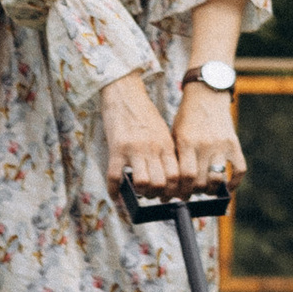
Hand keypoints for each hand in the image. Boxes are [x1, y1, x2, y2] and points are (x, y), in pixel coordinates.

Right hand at [103, 75, 177, 198]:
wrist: (125, 93)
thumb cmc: (144, 115)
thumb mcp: (162, 132)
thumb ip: (166, 152)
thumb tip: (170, 178)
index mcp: (166, 145)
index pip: (177, 175)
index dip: (176, 191)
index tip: (171, 197)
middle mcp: (153, 148)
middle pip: (162, 182)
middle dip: (158, 195)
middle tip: (154, 197)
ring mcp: (134, 149)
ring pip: (142, 183)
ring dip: (140, 193)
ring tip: (138, 192)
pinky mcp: (116, 148)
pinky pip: (115, 176)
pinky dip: (115, 191)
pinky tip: (115, 196)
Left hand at [174, 83, 245, 184]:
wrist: (207, 95)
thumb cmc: (187, 118)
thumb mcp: (175, 134)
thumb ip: (176, 157)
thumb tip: (172, 185)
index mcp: (186, 141)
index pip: (186, 175)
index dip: (182, 190)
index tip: (178, 195)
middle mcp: (205, 144)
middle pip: (201, 180)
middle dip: (194, 192)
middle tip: (190, 193)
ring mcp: (221, 144)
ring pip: (217, 178)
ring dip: (211, 190)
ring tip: (205, 190)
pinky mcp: (234, 144)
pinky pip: (239, 169)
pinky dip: (234, 182)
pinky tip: (226, 187)